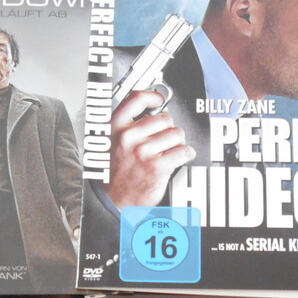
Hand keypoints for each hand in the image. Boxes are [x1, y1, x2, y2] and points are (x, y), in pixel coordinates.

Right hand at [106, 89, 195, 209]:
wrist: (113, 200)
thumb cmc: (113, 173)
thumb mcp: (111, 142)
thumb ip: (127, 124)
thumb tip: (152, 111)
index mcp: (115, 127)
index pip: (137, 98)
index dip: (153, 97)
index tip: (159, 100)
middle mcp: (128, 137)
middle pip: (164, 118)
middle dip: (168, 128)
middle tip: (164, 138)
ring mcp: (143, 152)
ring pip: (176, 134)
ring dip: (177, 142)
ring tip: (169, 150)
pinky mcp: (157, 167)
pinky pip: (183, 151)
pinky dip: (186, 154)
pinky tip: (179, 157)